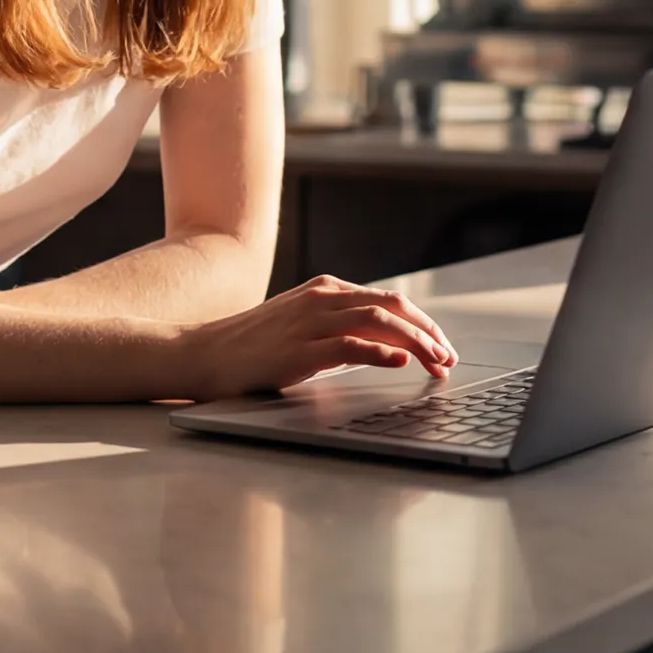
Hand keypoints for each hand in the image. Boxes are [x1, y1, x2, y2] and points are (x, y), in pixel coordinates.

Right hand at [182, 274, 458, 401]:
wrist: (203, 353)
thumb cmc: (253, 346)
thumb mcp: (303, 327)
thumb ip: (341, 329)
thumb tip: (388, 347)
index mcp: (326, 289)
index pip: (389, 300)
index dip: (423, 324)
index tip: (443, 348)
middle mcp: (322, 297)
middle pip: (392, 306)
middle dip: (428, 332)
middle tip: (449, 358)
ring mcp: (310, 321)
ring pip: (378, 320)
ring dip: (415, 342)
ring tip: (437, 363)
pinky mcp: (298, 349)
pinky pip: (349, 345)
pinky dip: (380, 352)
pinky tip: (401, 363)